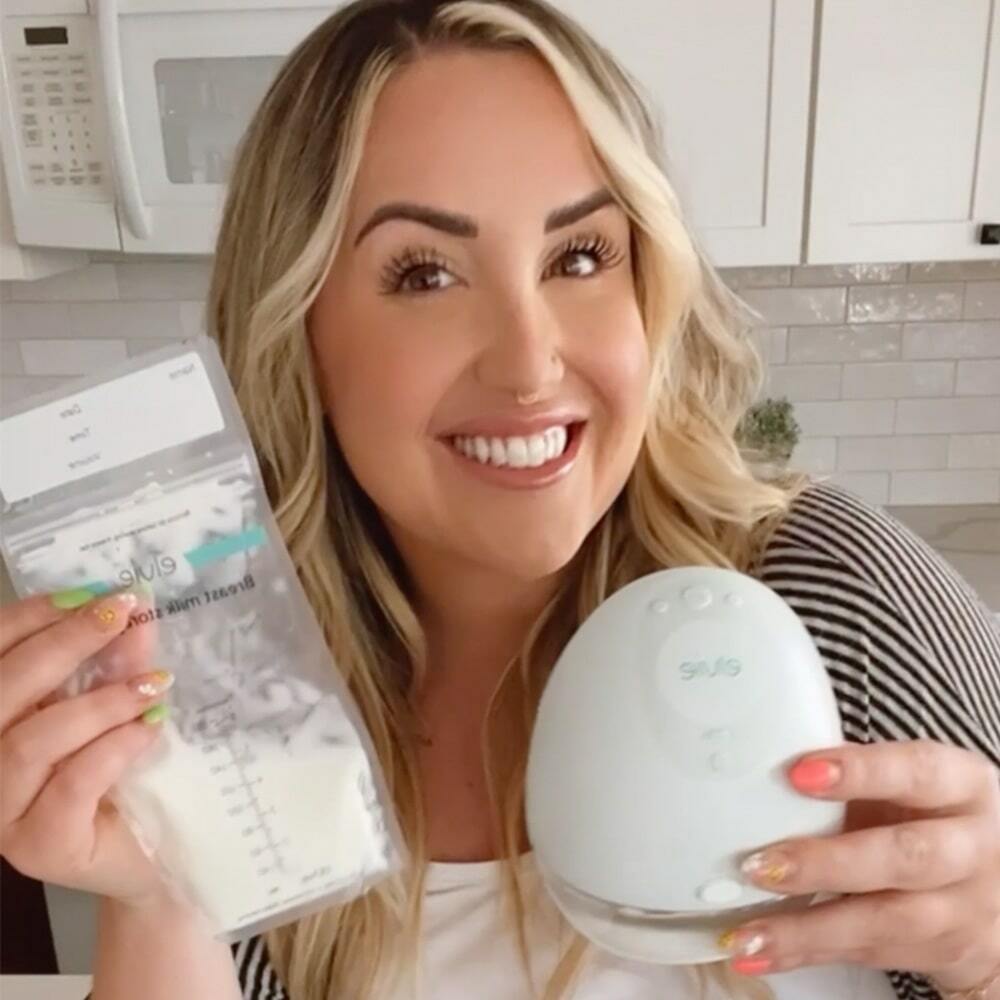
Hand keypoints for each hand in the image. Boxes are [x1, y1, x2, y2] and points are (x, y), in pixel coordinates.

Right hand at [0, 590, 175, 909]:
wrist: (158, 851)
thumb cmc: (131, 772)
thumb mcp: (121, 706)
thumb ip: (119, 663)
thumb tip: (137, 610)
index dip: (32, 617)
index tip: (91, 593)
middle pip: (2, 691)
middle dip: (64, 643)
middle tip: (121, 614)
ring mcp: (3, 810)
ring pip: (30, 742)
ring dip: (98, 702)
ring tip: (152, 684)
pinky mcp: (39, 847)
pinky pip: (68, 787)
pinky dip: (113, 748)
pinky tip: (149, 729)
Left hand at [718, 740, 999, 989]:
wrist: (997, 889)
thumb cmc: (927, 815)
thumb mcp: (908, 785)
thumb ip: (854, 776)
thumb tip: (765, 766)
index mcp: (962, 785)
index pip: (917, 771)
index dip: (860, 772)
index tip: (798, 774)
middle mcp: (972, 847)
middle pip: (907, 858)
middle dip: (828, 863)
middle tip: (760, 865)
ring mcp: (963, 908)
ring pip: (886, 921)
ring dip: (808, 927)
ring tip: (748, 934)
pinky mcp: (942, 953)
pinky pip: (868, 955)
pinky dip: (807, 953)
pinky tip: (761, 953)